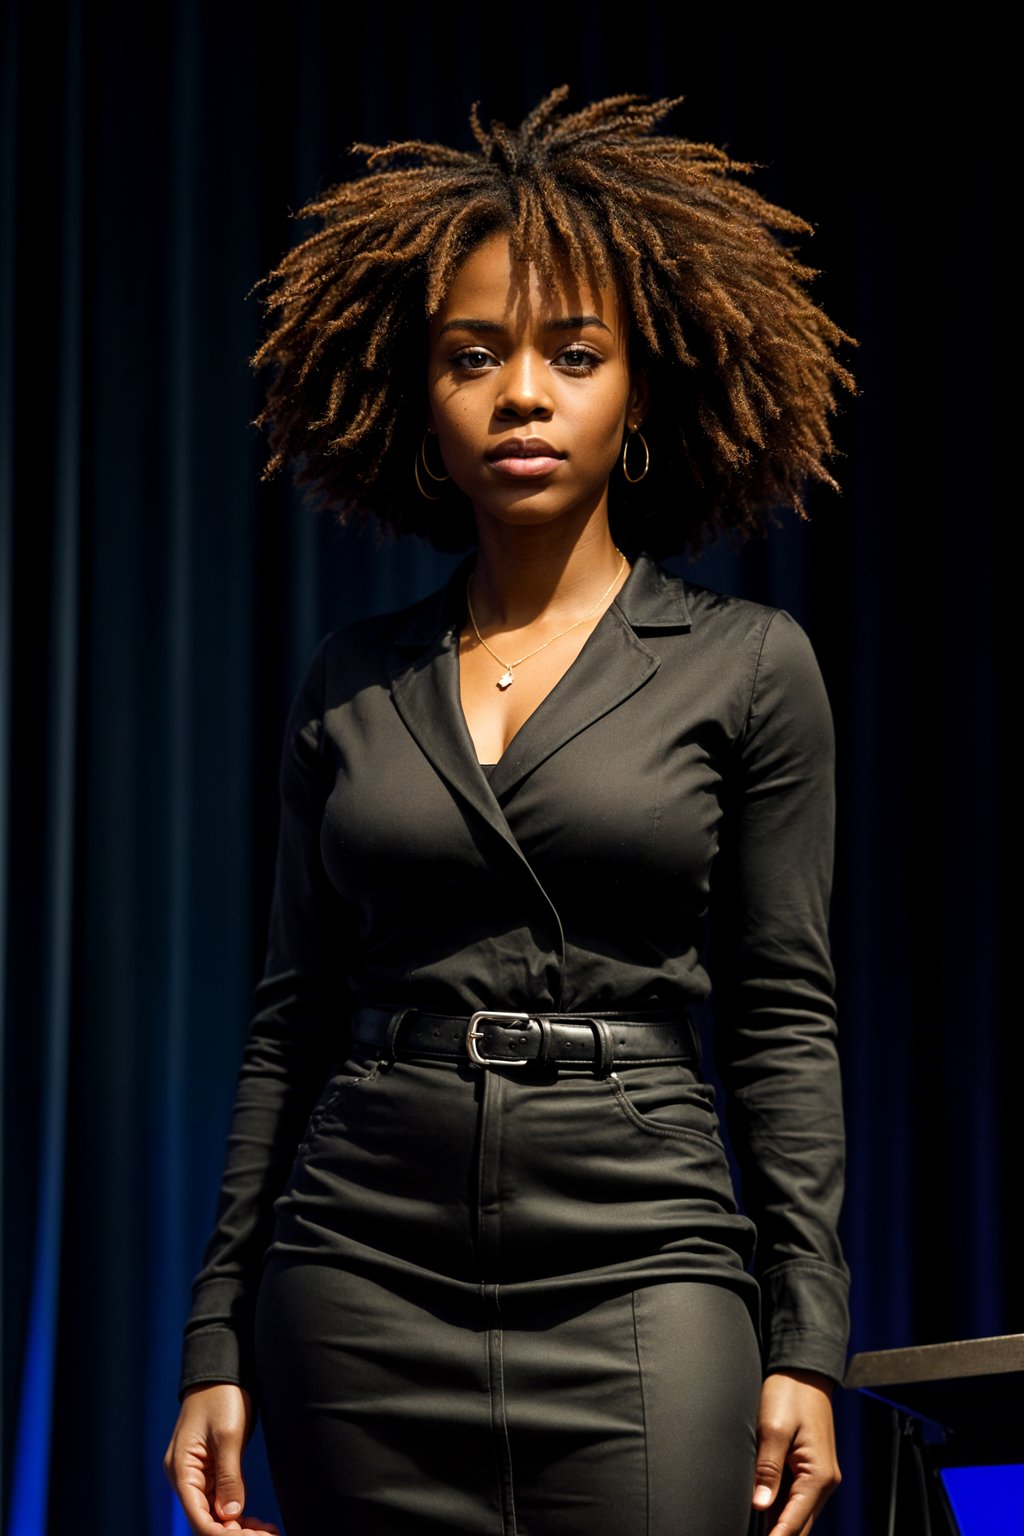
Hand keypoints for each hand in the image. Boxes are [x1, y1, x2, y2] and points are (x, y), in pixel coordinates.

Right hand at [164, 1384, 280, 1533]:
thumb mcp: (227, 1435)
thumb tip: (231, 1515)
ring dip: (239, 1527)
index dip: (222, 1534)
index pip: (198, 1516)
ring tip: (268, 1532)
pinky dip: (237, 1515)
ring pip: (215, 1514)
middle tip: (267, 1535)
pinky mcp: (210, 1470)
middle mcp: (185, 1477)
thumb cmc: (221, 1396)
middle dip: (235, 1533)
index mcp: (181, 1470)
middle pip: (206, 1519)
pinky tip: (258, 1523)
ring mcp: (197, 1475)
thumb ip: (229, 1476)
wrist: (222, 1370)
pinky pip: (221, 1501)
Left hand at [751, 1370, 840, 1535]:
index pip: (796, 1521)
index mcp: (818, 1475)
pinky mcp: (810, 1468)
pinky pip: (797, 1497)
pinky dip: (783, 1509)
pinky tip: (765, 1513)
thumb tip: (761, 1504)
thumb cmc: (791, 1393)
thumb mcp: (774, 1428)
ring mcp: (819, 1475)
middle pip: (800, 1523)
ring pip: (799, 1512)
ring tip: (760, 1530)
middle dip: (780, 1535)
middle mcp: (823, 1481)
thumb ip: (768, 1468)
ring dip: (780, 1524)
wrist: (803, 1371)